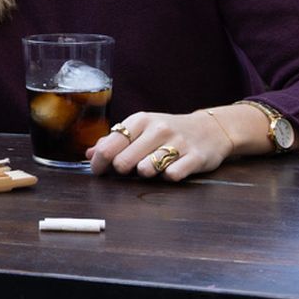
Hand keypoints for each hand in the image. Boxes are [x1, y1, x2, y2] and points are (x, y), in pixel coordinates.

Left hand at [87, 109, 235, 181]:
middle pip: (123, 162)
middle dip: (122, 170)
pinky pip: (172, 176)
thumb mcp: (140, 129)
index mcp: (139, 120)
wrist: (210, 129)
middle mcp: (158, 129)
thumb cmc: (168, 131)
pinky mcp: (195, 157)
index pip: (108, 147)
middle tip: (130, 169)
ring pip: (146, 169)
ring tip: (150, 168)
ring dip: (144, 174)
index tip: (99, 170)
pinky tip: (170, 170)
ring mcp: (178, 142)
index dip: (99, 163)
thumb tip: (89, 154)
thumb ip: (114, 141)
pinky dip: (168, 177)